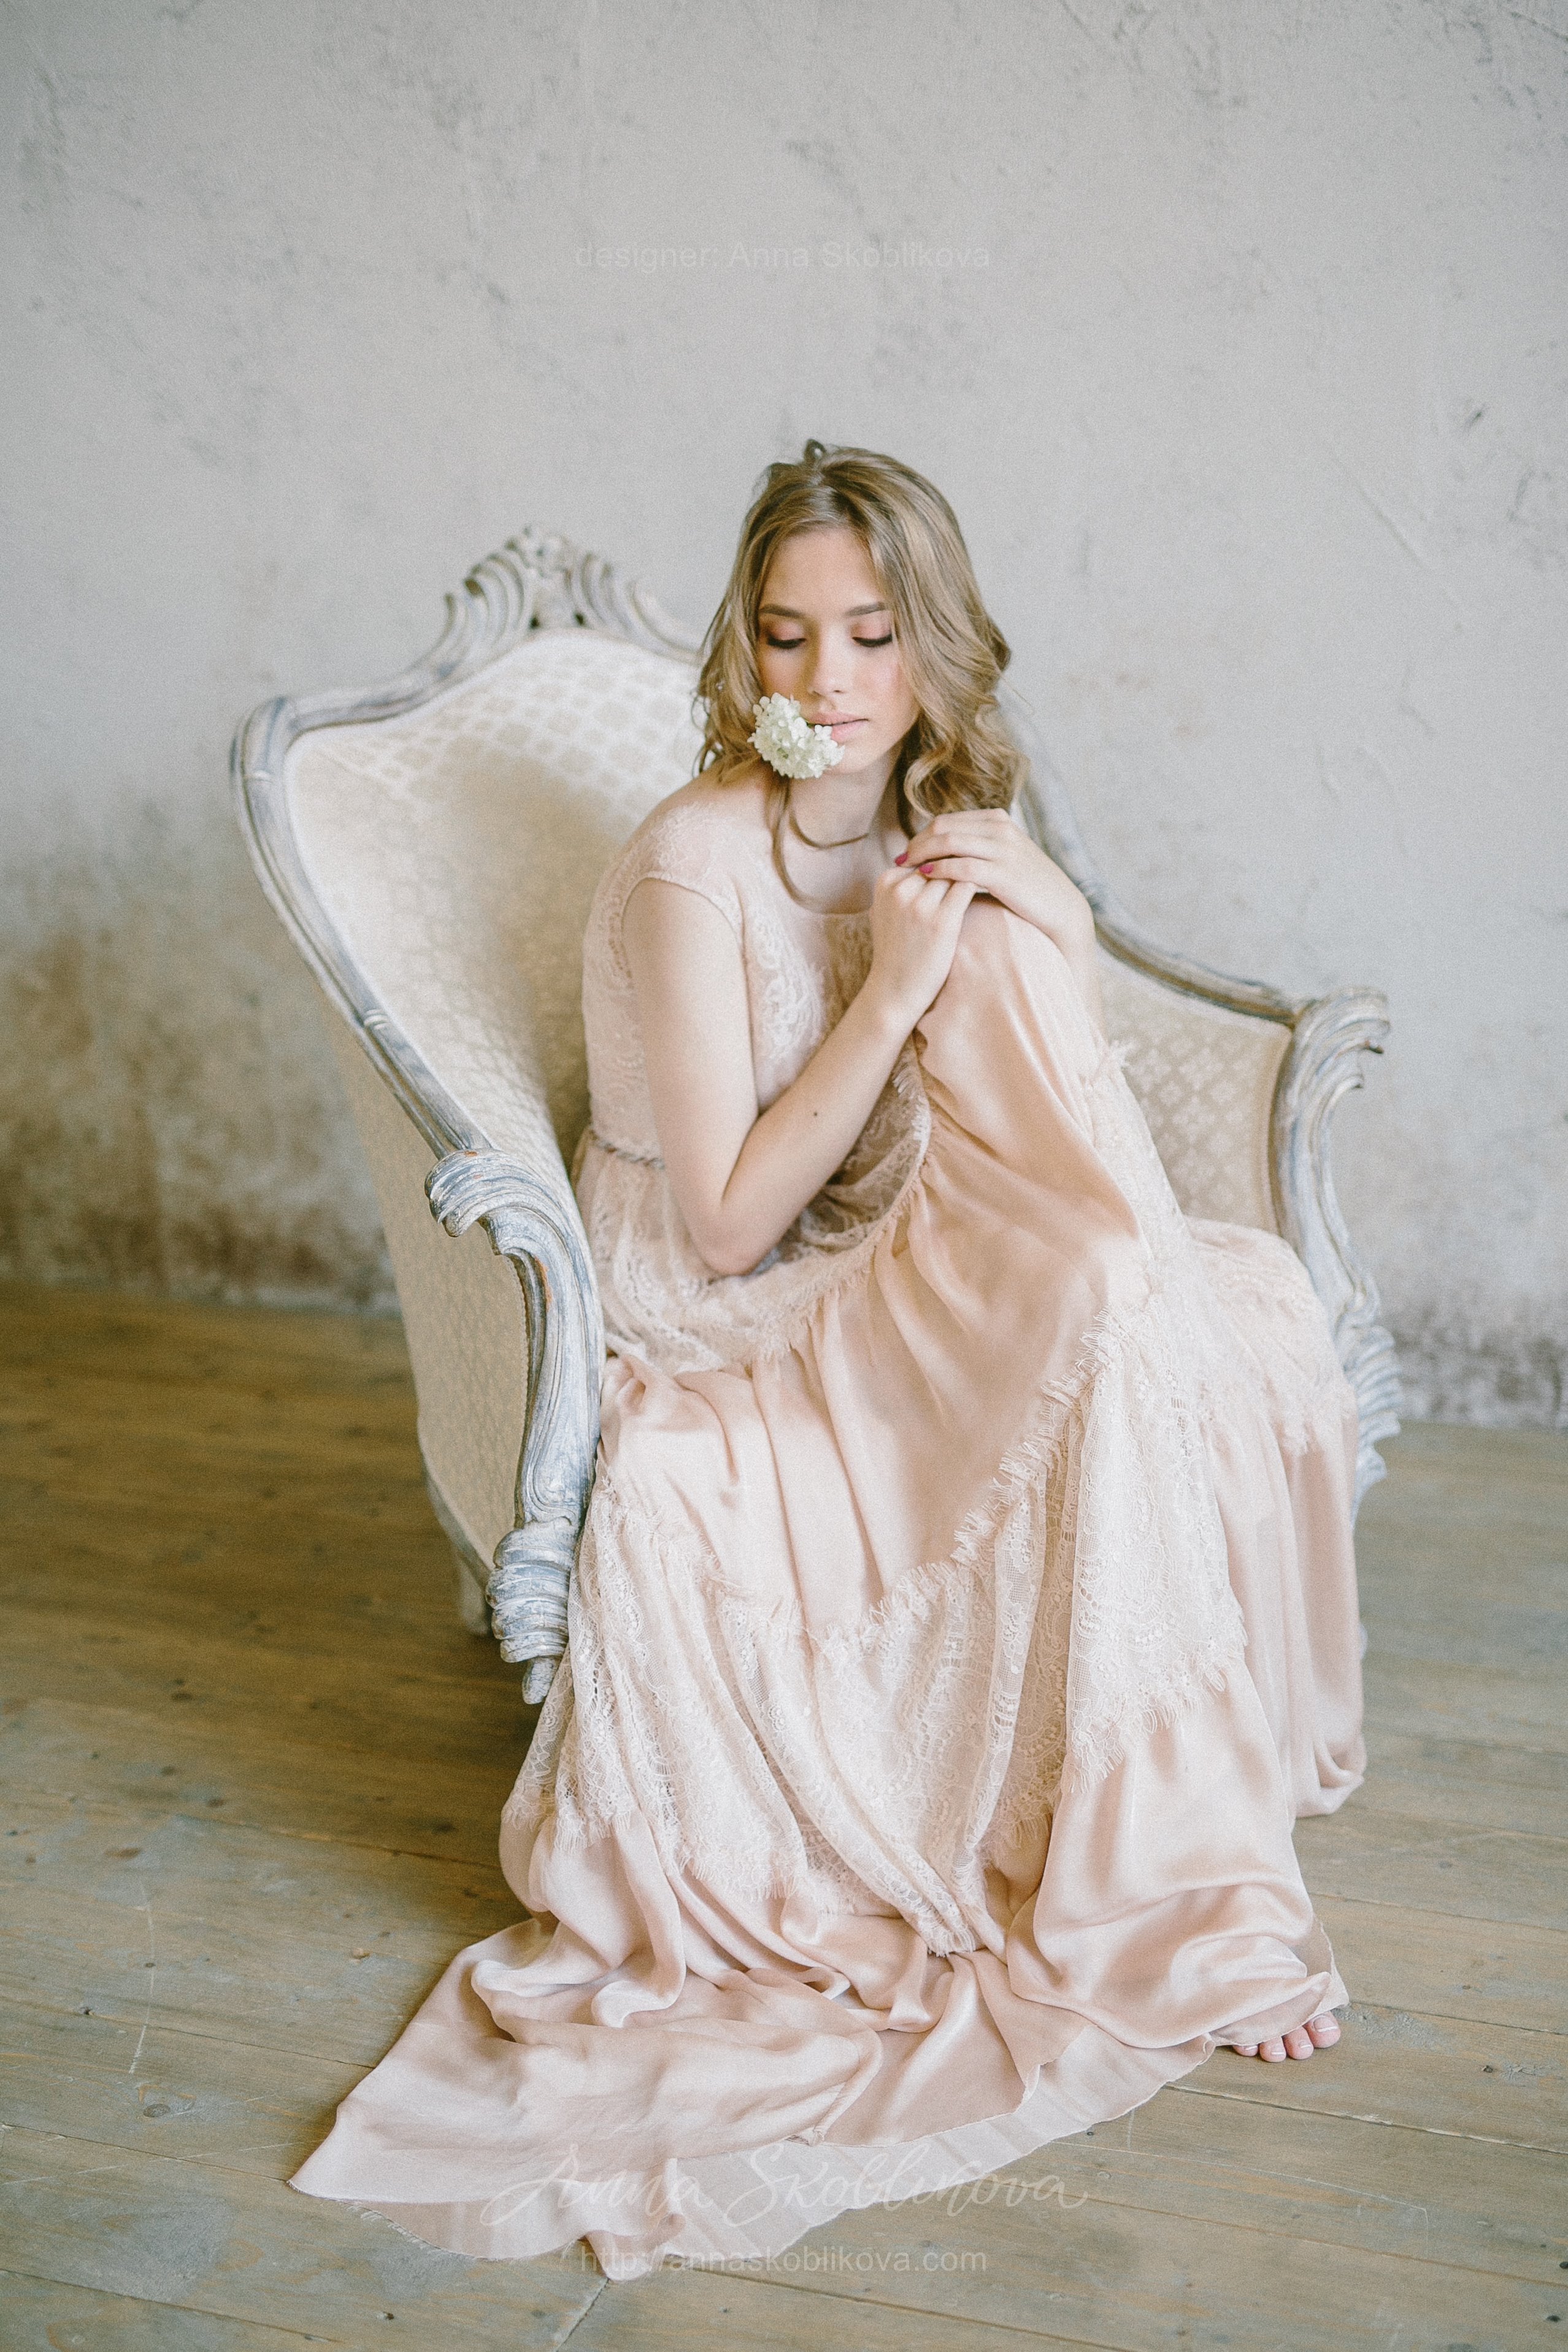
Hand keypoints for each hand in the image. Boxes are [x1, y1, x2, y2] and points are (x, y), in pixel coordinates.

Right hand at [865, 865, 975, 1029]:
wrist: (895, 988)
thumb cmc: (896, 947)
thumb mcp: (887, 908)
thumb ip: (903, 883)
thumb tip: (928, 858)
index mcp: (886, 881)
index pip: (923, 857)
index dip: (937, 870)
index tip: (941, 887)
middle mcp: (900, 889)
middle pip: (940, 862)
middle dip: (952, 872)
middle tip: (960, 890)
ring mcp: (920, 905)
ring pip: (955, 871)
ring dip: (964, 881)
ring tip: (966, 899)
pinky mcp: (942, 920)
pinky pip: (966, 887)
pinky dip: (975, 889)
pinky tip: (978, 900)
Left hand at [898, 808, 1091, 951]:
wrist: (1060, 907)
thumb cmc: (1026, 886)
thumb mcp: (1002, 856)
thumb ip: (976, 846)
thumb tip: (939, 847)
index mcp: (997, 820)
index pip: (946, 820)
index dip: (921, 835)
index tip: (906, 852)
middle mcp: (1000, 828)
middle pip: (943, 827)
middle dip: (917, 843)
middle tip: (900, 861)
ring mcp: (1003, 849)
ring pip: (949, 843)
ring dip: (922, 855)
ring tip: (907, 869)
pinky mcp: (1004, 873)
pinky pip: (962, 866)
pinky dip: (939, 870)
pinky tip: (926, 878)